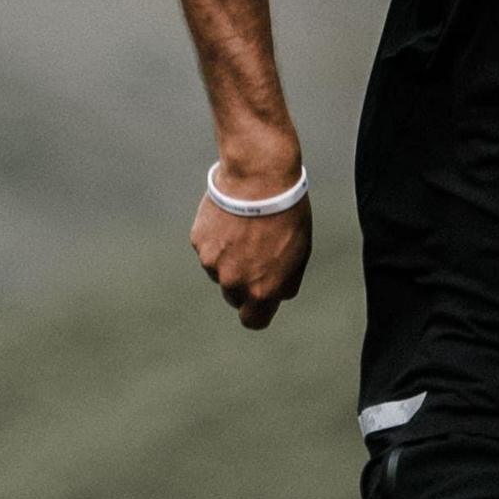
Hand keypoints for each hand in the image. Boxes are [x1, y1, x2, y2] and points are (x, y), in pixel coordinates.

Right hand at [192, 159, 312, 328]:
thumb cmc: (286, 214)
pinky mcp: (199, 242)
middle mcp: (233, 281)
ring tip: (245, 230)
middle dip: (243, 282)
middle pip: (234, 296)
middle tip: (256, 254)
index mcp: (261, 290)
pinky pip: (208, 249)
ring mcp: (212, 262)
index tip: (260, 300)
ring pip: (219, 271)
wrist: (259, 178)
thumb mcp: (300, 254)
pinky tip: (231, 219)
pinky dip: (217, 239)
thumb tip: (275, 295)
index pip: (253, 321)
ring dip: (229, 258)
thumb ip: (284, 283)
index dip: (257, 311)